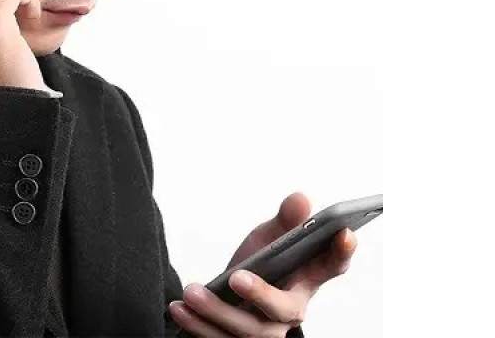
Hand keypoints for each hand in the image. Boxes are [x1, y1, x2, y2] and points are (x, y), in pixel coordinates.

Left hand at [167, 192, 357, 336]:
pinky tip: (179, 308)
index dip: (340, 252)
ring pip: (247, 331)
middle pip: (284, 309)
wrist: (229, 297)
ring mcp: (266, 333)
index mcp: (305, 280)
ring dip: (216, 312)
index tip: (344, 232)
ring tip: (191, 292)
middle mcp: (290, 312)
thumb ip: (284, 221)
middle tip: (235, 277)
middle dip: (261, 294)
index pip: (330, 267)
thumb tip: (300, 198)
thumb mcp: (268, 239)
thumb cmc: (257, 265)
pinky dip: (197, 325)